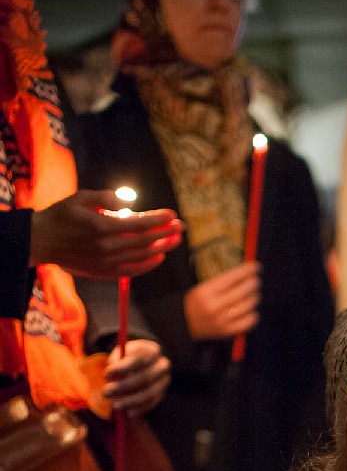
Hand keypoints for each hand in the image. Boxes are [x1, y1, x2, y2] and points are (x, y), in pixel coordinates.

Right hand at [29, 191, 182, 277]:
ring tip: (176, 240)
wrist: (41, 241)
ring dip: (162, 248)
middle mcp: (106, 247)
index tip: (172, 214)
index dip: (158, 219)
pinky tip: (160, 257)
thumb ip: (105, 199)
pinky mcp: (103, 272)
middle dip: (165, 233)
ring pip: (142, 257)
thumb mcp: (80, 198)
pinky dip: (148, 265)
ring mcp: (106, 262)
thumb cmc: (61, 216)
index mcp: (101, 227)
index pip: (138, 224)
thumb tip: (128, 202)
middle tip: (181, 227)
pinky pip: (132, 271)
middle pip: (144, 241)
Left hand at [102, 339, 170, 414]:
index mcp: (152, 350)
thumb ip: (116, 362)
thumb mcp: (122, 353)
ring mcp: (164, 381)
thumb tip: (110, 378)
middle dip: (123, 387)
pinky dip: (139, 409)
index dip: (121, 368)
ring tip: (114, 405)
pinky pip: (152, 404)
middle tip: (106, 392)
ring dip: (130, 401)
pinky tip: (128, 413)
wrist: (147, 363)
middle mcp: (162, 365)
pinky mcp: (162, 394)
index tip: (105, 375)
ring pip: (149, 394)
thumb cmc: (129, 358)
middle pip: (144, 378)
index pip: (138, 360)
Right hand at [183, 262, 261, 340]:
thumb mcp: (203, 288)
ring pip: (248, 305)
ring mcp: (221, 320)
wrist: (185, 325)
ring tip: (254, 295)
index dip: (246, 271)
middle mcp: (214, 306)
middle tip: (256, 281)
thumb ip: (223, 282)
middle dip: (253, 283)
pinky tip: (251, 311)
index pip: (232, 277)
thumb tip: (247, 273)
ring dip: (254, 298)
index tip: (256, 267)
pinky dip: (253, 315)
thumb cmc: (197, 303)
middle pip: (242, 291)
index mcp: (206, 292)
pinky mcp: (227, 332)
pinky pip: (248, 322)